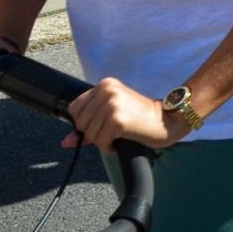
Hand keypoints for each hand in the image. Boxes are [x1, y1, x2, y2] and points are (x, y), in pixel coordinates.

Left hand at [66, 77, 189, 152]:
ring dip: (103, 141)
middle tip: (113, 130)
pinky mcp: (118, 119)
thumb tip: (65, 142)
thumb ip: (87, 126)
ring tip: (119, 135)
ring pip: (89, 134)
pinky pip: (100, 141)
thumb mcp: (112, 115)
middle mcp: (107, 90)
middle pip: (80, 123)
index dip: (85, 122)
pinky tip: (122, 141)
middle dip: (94, 133)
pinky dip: (109, 147)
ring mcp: (112, 104)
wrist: (167, 120)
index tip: (103, 123)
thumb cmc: (140, 118)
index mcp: (105, 84)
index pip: (74, 109)